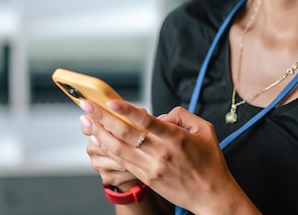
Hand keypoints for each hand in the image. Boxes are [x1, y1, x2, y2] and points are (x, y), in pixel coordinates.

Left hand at [81, 100, 257, 214]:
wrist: (211, 195)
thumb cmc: (210, 162)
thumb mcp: (205, 130)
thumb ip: (183, 115)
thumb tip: (161, 114)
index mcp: (175, 138)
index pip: (146, 121)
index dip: (127, 110)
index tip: (111, 101)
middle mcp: (161, 152)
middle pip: (125, 133)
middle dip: (103, 117)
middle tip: (87, 105)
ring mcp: (152, 167)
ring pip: (119, 148)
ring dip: (99, 133)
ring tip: (86, 121)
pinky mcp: (147, 178)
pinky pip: (123, 162)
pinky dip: (108, 149)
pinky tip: (98, 140)